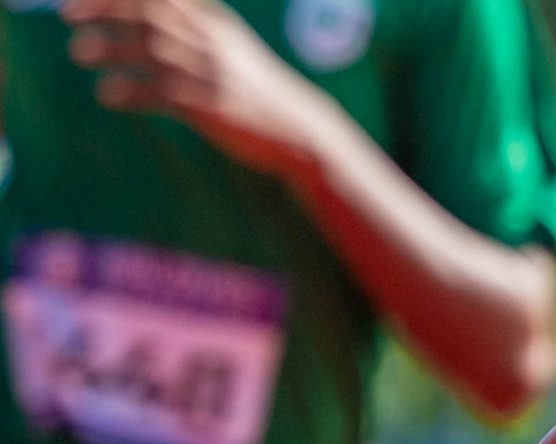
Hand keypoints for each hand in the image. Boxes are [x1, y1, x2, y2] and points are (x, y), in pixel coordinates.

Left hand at [62, 0, 335, 177]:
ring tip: (80, 53)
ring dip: (109, 46)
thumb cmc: (260, 91)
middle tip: (67, 16)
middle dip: (103, 10)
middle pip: (148, 16)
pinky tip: (107, 95)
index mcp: (214, 26)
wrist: (299, 130)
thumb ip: (198, 26)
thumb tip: (158, 15)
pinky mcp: (208, 107)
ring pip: (149, 49)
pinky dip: (128, 91)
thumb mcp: (233, 48)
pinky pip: (159, 94)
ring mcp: (209, 74)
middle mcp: (210, 44)